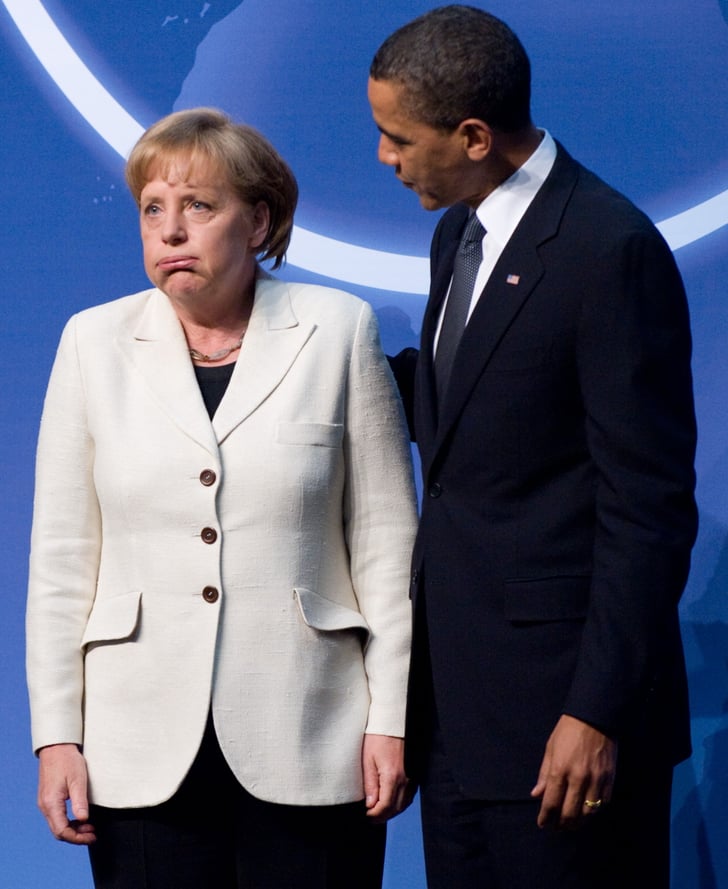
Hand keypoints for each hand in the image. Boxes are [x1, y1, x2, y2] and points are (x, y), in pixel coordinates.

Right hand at [37, 744, 96, 843]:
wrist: (56, 747)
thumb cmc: (67, 761)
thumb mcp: (78, 780)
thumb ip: (79, 801)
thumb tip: (84, 820)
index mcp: (51, 803)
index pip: (62, 831)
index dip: (77, 838)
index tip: (92, 836)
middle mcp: (45, 806)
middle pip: (58, 831)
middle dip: (76, 836)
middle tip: (93, 834)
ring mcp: (45, 803)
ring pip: (57, 825)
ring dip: (73, 829)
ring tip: (89, 827)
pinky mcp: (48, 798)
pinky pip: (56, 817)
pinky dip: (68, 821)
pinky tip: (80, 818)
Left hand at [361, 734, 412, 821]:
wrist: (393, 722)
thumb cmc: (378, 738)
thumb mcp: (368, 760)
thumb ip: (369, 784)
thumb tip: (370, 805)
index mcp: (392, 777)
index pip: (385, 806)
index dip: (374, 815)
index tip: (365, 816)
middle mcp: (405, 780)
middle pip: (395, 808)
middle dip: (382, 816)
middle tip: (370, 817)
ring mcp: (412, 777)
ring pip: (403, 804)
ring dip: (391, 811)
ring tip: (378, 811)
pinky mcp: (414, 774)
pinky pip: (409, 796)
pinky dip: (399, 803)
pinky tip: (390, 801)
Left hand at [530, 714, 616, 829]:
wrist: (595, 717)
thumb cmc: (568, 731)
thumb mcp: (550, 748)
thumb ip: (544, 774)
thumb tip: (537, 795)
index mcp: (560, 769)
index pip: (551, 803)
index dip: (546, 817)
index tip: (543, 824)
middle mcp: (578, 778)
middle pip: (570, 814)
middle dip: (561, 825)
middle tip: (557, 827)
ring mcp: (596, 780)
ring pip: (588, 813)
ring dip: (579, 822)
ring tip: (571, 823)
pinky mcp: (610, 779)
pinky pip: (602, 803)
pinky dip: (594, 810)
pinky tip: (587, 810)